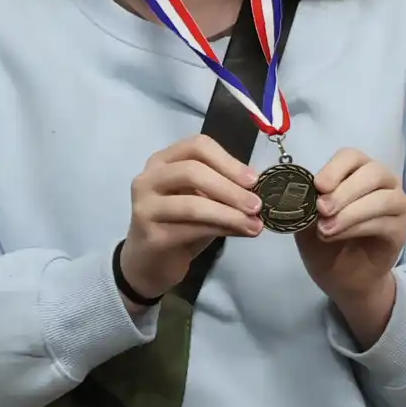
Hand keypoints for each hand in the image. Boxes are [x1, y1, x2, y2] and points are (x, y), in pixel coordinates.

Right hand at [119, 133, 262, 301]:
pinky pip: (191, 229)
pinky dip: (221, 229)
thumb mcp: (204, 199)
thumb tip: (260, 190)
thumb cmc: (181, 223)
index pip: (197, 146)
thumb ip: (224, 189)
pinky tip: (240, 233)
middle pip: (192, 171)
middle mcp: (149, 179)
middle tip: (257, 204)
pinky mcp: (150, 234)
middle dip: (230, 188)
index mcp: (164, 161)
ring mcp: (145, 206)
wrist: (152, 261)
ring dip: (229, 214)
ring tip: (254, 224)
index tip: (253, 179)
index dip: (228, 160)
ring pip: (192, 204)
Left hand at [295, 149, 405, 348]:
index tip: (318, 186)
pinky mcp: (400, 230)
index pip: (353, 156)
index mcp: (358, 173)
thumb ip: (306, 204)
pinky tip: (336, 235)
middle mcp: (384, 183)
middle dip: (344, 191)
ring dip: (350, 212)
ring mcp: (396, 205)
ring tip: (325, 229)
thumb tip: (296, 192)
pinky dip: (357, 227)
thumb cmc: (325, 242)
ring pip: (382, 198)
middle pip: (373, 173)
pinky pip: (384, 222)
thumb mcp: (307, 220)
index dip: (336, 168)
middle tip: (321, 210)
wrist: (342, 277)